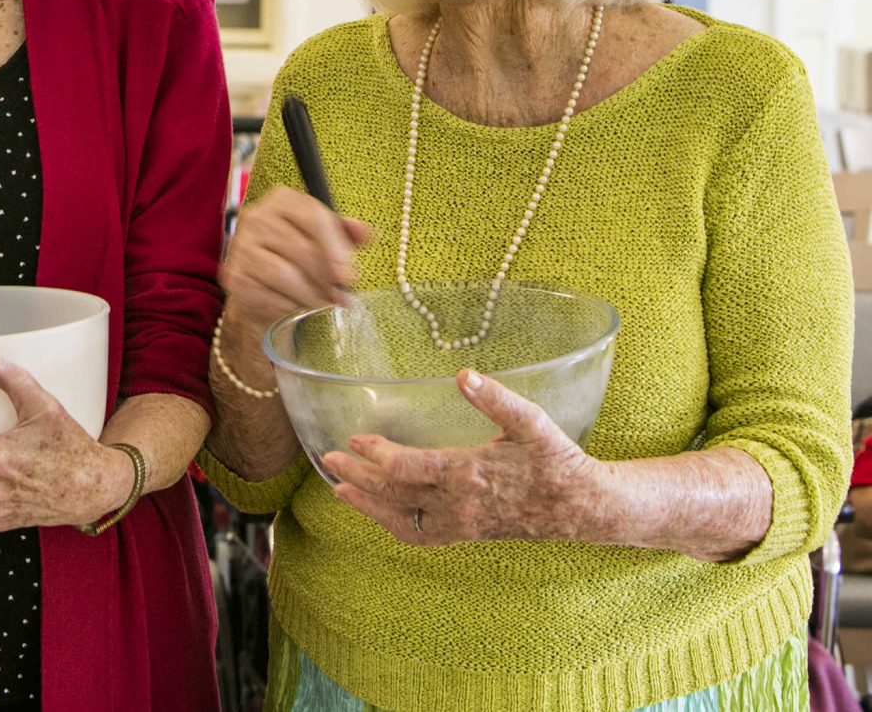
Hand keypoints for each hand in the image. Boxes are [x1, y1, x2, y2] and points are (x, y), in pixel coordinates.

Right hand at [219, 186, 372, 336]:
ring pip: (283, 275)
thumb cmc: (298, 255)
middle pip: (300, 248)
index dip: (336, 248)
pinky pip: (268, 295)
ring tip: (323, 303)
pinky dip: (289, 305)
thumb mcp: (326, 238)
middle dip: (326, 278)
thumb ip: (347, 233)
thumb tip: (367, 233)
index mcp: (282, 200)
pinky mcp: (234, 276)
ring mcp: (242, 246)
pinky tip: (297, 306)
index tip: (349, 276)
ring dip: (310, 295)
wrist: (261, 281)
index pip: (313, 216)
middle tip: (341, 296)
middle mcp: (257, 217)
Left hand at [323, 368, 607, 545]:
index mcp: (468, 474)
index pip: (406, 468)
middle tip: (328, 458)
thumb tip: (465, 374)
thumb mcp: (531, 423)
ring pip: (400, 520)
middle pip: (393, 494)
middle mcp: (458, 504)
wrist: (581, 507)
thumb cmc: (555, 460)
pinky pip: (419, 536)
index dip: (375, 452)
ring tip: (339, 489)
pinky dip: (392, 525)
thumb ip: (497, 399)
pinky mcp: (464, 534)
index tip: (355, 437)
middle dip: (357, 476)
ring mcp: (459, 524)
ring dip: (367, 506)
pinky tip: (377, 513)